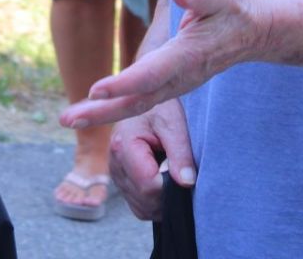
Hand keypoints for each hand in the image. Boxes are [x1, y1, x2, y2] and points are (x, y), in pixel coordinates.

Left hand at [61, 0, 263, 125]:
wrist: (252, 32)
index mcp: (188, 56)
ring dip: (102, 114)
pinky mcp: (171, 85)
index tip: (95, 90)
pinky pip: (140, 101)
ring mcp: (176, 86)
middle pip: (137, 101)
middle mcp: (180, 78)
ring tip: (69, 119)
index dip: (123, 83)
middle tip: (67, 119)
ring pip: (136, 105)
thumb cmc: (233, 9)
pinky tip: (92, 109)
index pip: (151, 74)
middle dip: (102, 112)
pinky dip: (114, 108)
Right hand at [105, 99, 193, 220]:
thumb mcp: (174, 123)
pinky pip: (138, 205)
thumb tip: (187, 183)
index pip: (148, 185)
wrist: (144, 96)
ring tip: (173, 175)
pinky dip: (154, 202)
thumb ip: (180, 153)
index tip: (184, 174)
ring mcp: (115, 174)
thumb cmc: (160, 108)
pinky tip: (164, 182)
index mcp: (123, 146)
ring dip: (161, 200)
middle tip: (182, 175)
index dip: (171, 186)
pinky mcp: (121, 180)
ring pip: (141, 207)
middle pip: (144, 200)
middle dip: (167, 195)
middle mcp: (114, 163)